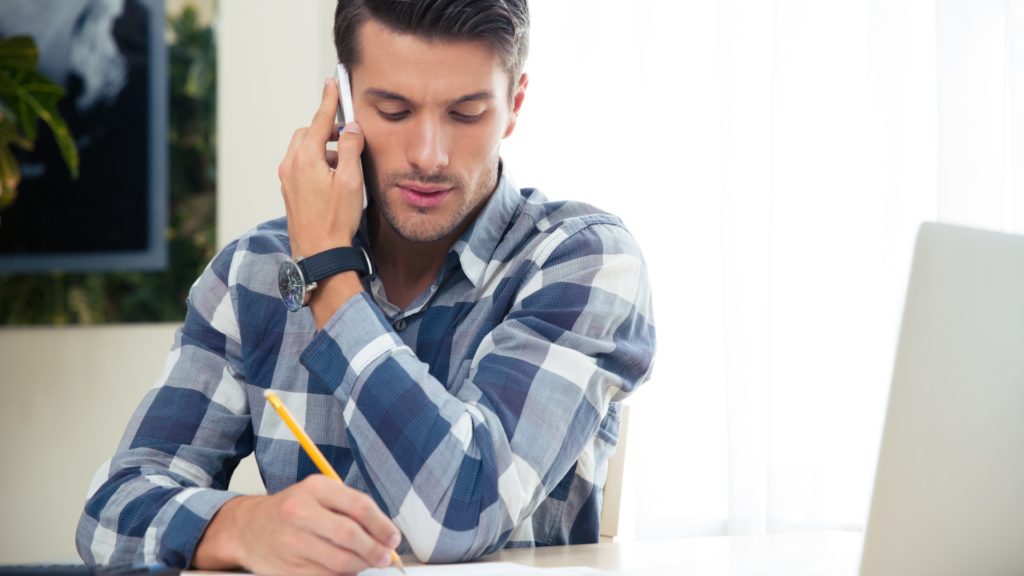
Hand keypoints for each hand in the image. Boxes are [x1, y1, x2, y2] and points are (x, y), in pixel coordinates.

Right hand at [194, 475, 401, 574]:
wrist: (249, 528)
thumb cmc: (293, 509)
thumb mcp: (320, 494)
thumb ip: (352, 509)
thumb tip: (385, 535)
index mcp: (315, 488)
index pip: (360, 507)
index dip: (382, 526)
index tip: (393, 538)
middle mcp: (300, 513)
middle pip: (350, 535)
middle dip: (375, 550)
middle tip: (386, 557)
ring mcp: (292, 542)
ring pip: (340, 562)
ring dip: (361, 565)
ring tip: (367, 562)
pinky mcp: (288, 568)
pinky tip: (345, 569)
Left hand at [278, 78, 365, 258]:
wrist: (319, 254)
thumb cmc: (335, 221)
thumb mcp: (350, 180)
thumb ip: (350, 148)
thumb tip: (350, 128)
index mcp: (305, 158)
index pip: (318, 120)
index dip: (328, 101)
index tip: (332, 84)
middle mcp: (291, 165)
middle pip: (308, 133)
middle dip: (326, 130)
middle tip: (347, 136)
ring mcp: (287, 179)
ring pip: (304, 150)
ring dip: (324, 149)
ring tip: (346, 166)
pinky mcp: (289, 191)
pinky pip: (301, 165)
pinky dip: (317, 163)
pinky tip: (334, 180)